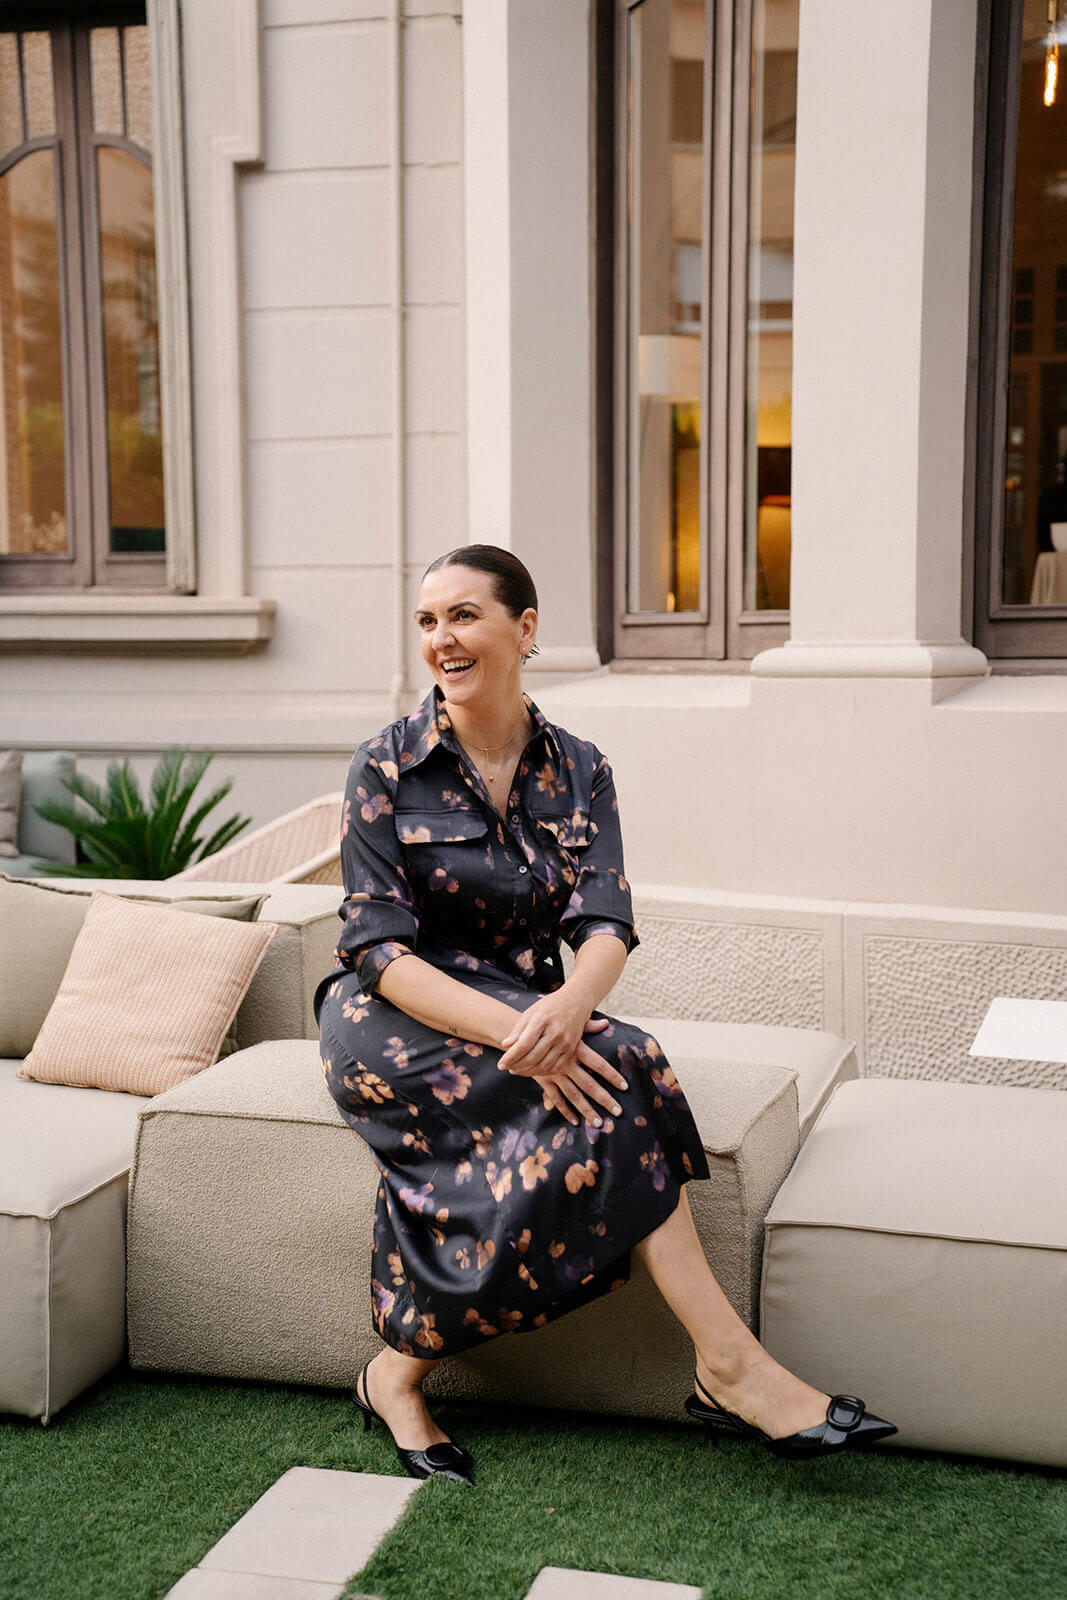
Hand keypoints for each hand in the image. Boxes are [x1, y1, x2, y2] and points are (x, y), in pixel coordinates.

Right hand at [498, 987, 626, 1126]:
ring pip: (574, 1095)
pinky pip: (556, 1098)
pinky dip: (565, 1110)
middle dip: (604, 1099)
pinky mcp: (544, 1080)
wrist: (521, 1033)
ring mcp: (554, 1074)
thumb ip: (588, 1025)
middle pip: (589, 1084)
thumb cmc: (548, 1027)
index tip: (624, 1086)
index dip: (612, 1075)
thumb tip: (606, 1023)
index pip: (598, 1064)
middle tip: (618, 1111)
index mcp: (575, 1049)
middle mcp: (566, 1063)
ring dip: (586, 1110)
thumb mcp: (567, 1024)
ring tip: (598, 1123)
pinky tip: (575, 1121)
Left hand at [499, 987, 610, 1077]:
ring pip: (544, 1066)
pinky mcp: (571, 1049)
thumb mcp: (531, 1012)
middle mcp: (555, 1032)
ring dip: (528, 1072)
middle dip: (517, 1066)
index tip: (500, 1064)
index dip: (510, 1057)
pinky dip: (542, 1072)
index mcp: (542, 1020)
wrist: (576, 1001)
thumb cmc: (549, 1006)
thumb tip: (504, 1045)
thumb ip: (518, 1030)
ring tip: (517, 1070)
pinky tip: (532, 1070)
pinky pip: (555, 1067)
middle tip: (507, 1067)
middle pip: (533, 1057)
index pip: (523, 1045)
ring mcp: (565, 1042)